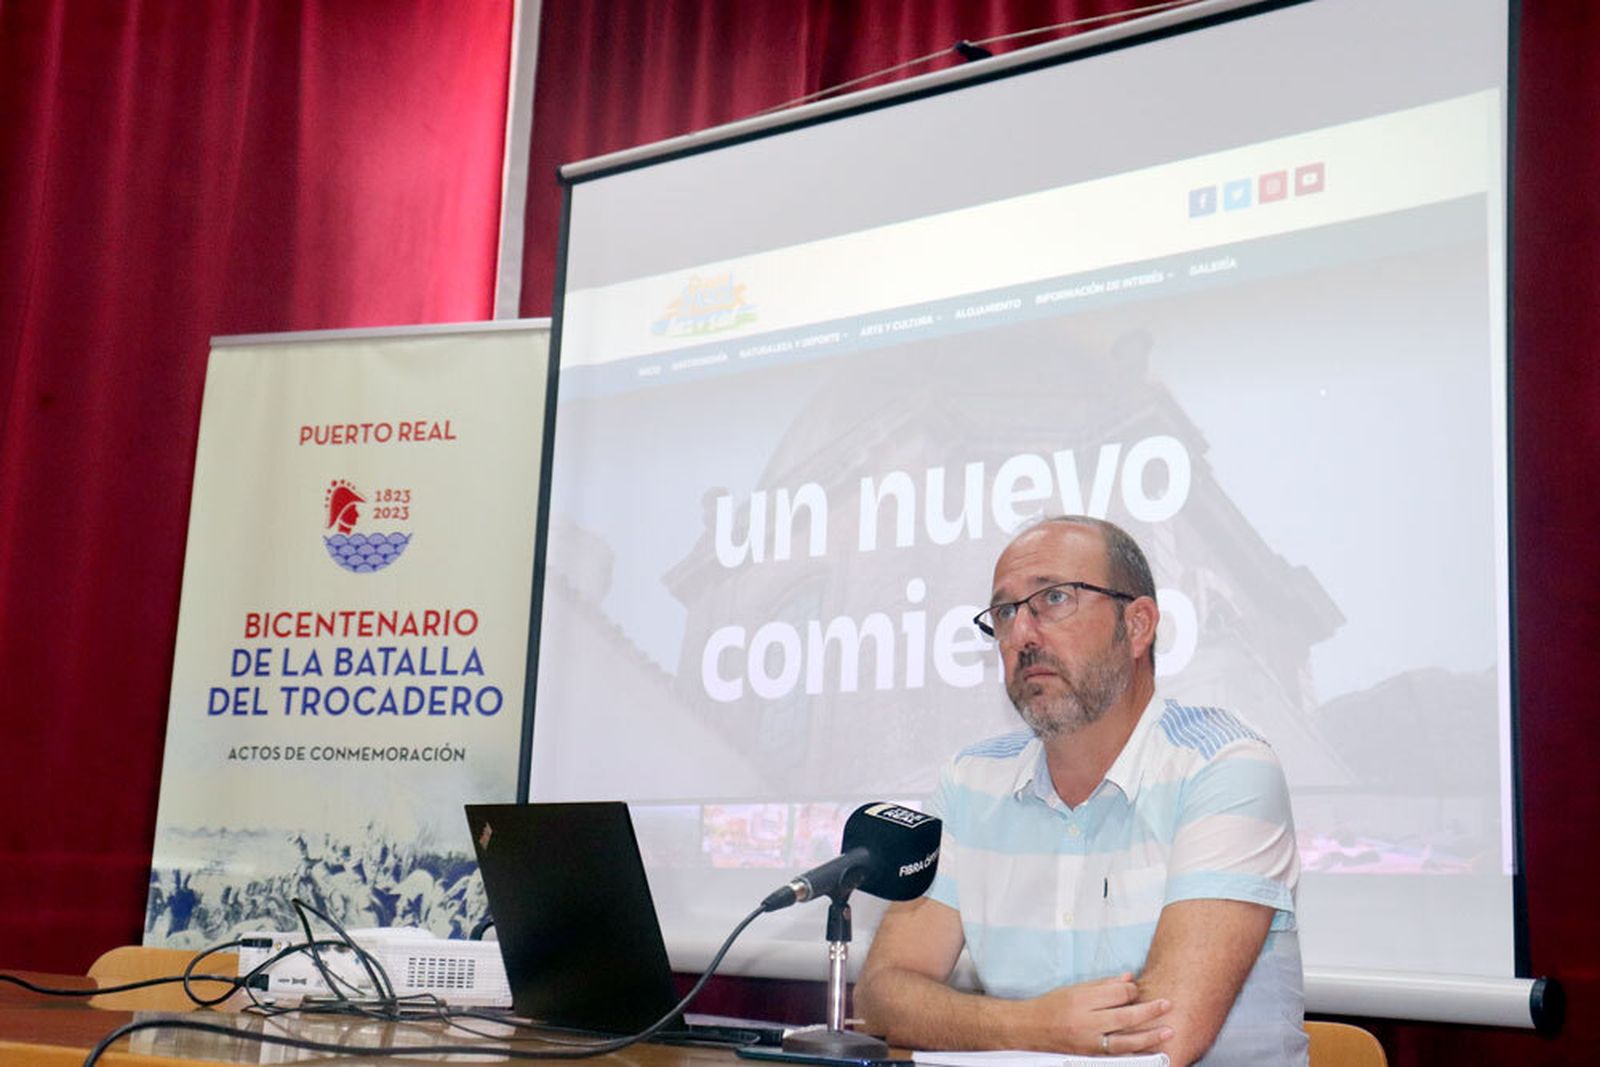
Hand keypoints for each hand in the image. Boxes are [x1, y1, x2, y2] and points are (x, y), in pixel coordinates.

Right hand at [1014, 973, 1173, 1055]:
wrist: (1030, 1028)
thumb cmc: (1053, 1004)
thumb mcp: (1075, 988)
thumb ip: (1104, 984)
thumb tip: (1130, 979)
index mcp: (1082, 1000)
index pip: (1117, 994)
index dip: (1131, 990)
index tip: (1135, 988)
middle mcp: (1085, 1022)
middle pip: (1125, 1016)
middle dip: (1149, 1010)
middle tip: (1167, 1004)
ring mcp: (1089, 1042)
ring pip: (1126, 1041)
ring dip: (1149, 1036)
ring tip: (1167, 1031)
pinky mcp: (1090, 1056)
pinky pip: (1118, 1055)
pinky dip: (1135, 1052)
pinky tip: (1149, 1050)